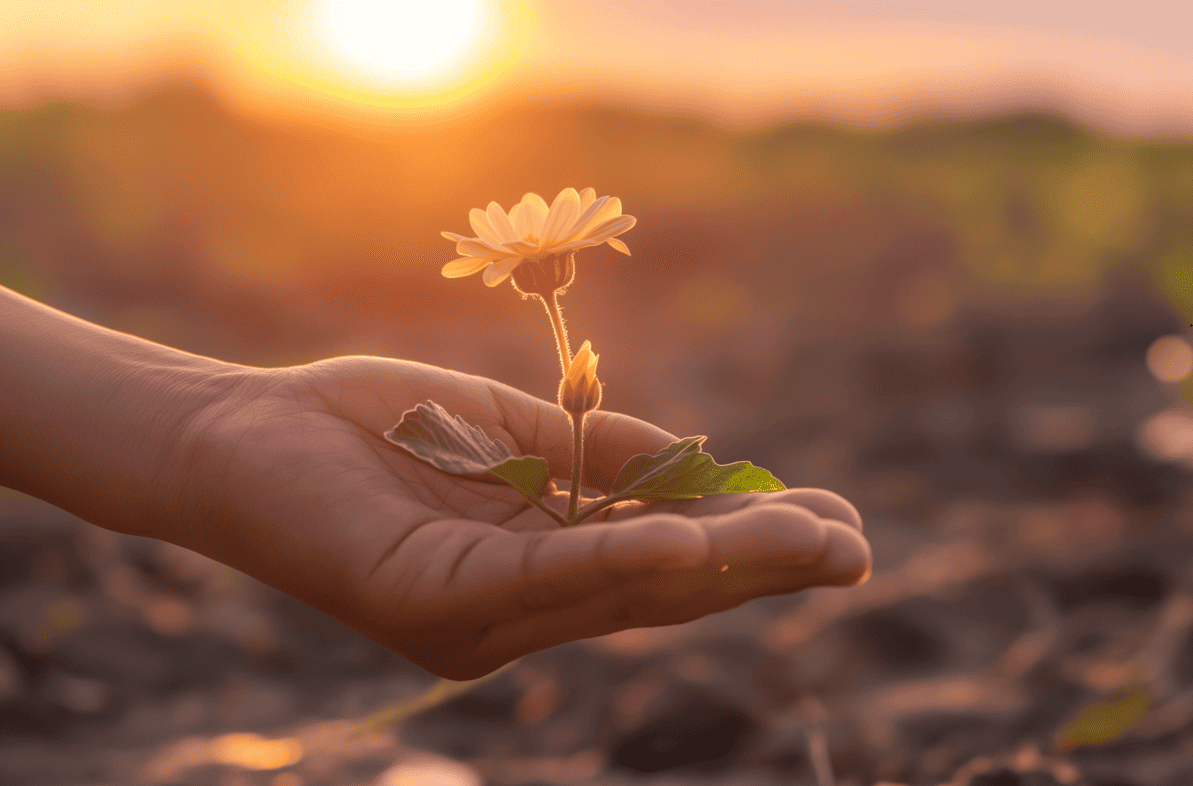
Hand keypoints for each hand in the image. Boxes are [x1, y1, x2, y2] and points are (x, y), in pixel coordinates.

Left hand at [174, 356, 870, 679]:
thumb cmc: (376, 430)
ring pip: (618, 594)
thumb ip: (599, 458)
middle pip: (663, 592)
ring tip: (808, 544)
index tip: (833, 525)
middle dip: (763, 570)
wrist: (244, 435)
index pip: (666, 566)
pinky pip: (535, 586)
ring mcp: (477, 620)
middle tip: (857, 550)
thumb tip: (702, 469)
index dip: (752, 550)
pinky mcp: (430, 604)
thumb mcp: (511, 434)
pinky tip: (685, 545)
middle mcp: (520, 614)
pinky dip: (612, 561)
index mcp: (542, 571)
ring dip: (718, 568)